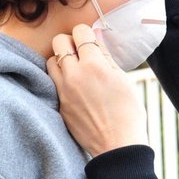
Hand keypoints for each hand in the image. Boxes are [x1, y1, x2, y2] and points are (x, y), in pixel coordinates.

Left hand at [47, 24, 148, 156]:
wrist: (117, 147)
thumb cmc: (128, 114)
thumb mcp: (123, 80)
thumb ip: (106, 56)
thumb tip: (96, 37)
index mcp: (94, 65)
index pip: (79, 32)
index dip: (86, 34)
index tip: (91, 40)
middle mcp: (74, 75)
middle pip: (59, 41)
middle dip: (70, 42)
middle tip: (82, 52)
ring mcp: (63, 91)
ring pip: (51, 61)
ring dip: (62, 60)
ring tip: (76, 69)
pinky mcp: (59, 105)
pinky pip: (53, 82)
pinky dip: (61, 79)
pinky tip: (75, 87)